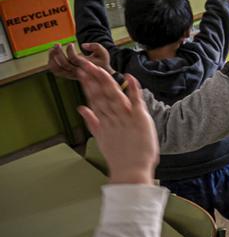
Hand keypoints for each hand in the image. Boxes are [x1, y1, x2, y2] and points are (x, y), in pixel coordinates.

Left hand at [48, 43, 111, 80]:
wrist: (101, 73)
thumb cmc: (101, 62)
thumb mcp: (103, 53)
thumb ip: (96, 46)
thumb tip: (83, 45)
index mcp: (86, 65)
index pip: (74, 58)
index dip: (70, 50)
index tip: (71, 44)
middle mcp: (78, 71)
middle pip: (64, 63)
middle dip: (58, 52)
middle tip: (57, 44)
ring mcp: (71, 74)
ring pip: (57, 69)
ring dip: (52, 58)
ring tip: (52, 49)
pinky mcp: (67, 75)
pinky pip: (55, 71)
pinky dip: (51, 64)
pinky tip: (52, 55)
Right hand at [76, 63, 157, 185]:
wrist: (132, 172)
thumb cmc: (120, 156)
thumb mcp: (102, 138)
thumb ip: (92, 122)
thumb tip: (81, 108)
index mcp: (103, 122)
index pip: (93, 99)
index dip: (88, 85)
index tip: (82, 73)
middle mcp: (112, 118)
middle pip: (101, 95)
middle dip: (93, 79)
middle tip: (84, 64)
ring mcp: (125, 118)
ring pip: (114, 96)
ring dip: (106, 81)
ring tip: (98, 68)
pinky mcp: (140, 119)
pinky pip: (136, 101)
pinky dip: (133, 89)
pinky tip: (130, 77)